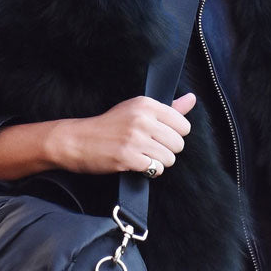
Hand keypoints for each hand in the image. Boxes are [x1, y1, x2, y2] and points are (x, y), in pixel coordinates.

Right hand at [48, 94, 196, 176]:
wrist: (78, 140)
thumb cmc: (109, 126)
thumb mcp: (136, 109)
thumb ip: (168, 108)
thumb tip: (192, 99)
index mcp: (146, 104)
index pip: (183, 125)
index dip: (174, 135)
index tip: (159, 136)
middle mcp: (142, 119)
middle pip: (178, 144)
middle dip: (167, 150)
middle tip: (149, 148)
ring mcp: (135, 138)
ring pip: (169, 158)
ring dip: (158, 162)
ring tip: (142, 156)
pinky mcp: (128, 157)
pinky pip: (155, 169)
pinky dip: (148, 171)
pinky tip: (136, 163)